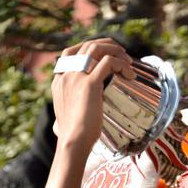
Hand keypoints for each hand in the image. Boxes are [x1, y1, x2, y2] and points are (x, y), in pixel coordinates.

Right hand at [51, 38, 133, 154]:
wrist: (73, 142)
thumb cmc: (72, 138)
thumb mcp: (62, 122)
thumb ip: (61, 118)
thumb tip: (57, 127)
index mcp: (59, 80)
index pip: (70, 52)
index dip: (88, 47)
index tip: (104, 53)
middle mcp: (66, 74)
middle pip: (86, 46)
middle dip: (106, 45)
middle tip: (122, 53)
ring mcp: (76, 77)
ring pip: (96, 48)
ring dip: (114, 50)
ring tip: (128, 60)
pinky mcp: (90, 84)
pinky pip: (108, 62)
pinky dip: (121, 64)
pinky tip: (130, 73)